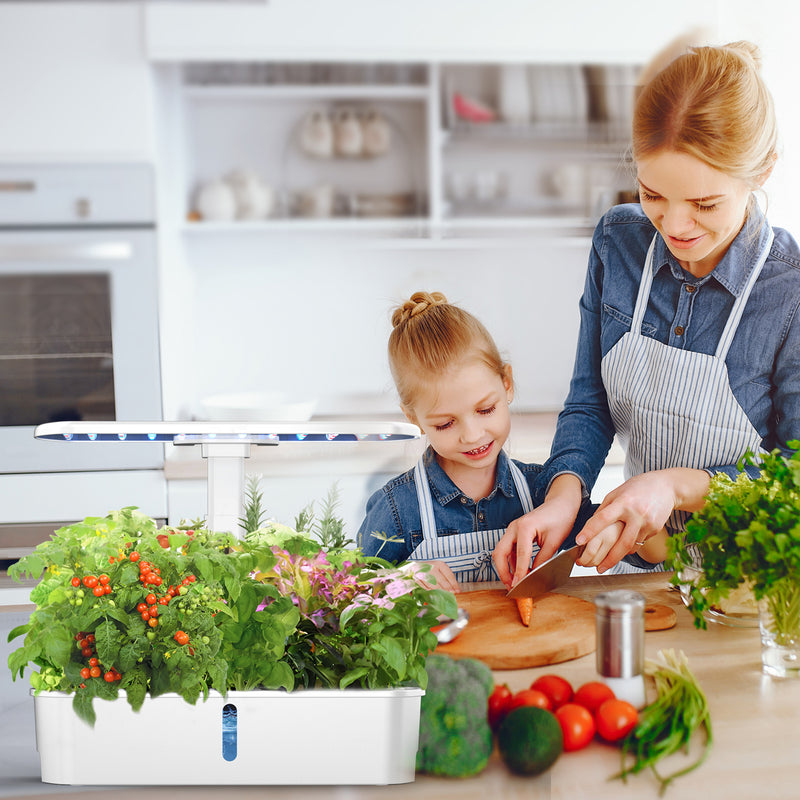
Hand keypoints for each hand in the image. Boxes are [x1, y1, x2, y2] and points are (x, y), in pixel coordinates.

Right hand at [415, 560, 459, 593]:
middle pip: (442, 581)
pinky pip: (427, 589)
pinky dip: (432, 593)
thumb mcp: (441, 569)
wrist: (416, 567)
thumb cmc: (431, 569)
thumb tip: (456, 590)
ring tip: (444, 597)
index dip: (454, 584)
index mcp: (440, 564)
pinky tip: (435, 595)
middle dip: (448, 590)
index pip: (449, 575)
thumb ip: (448, 578)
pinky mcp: (418, 580)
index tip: (458, 591)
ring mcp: (425, 574)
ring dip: (440, 593)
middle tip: (452, 595)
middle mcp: (432, 568)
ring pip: (434, 586)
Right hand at [493, 475, 582, 588]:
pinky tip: (518, 572)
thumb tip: (533, 576)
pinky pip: (507, 550)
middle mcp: (514, 527)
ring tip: (513, 583)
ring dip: (504, 568)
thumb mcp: (554, 542)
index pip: (519, 554)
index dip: (518, 572)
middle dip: (503, 571)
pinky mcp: (515, 534)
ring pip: (500, 552)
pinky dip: (510, 562)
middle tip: (511, 586)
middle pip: (499, 553)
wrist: (560, 504)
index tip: (518, 586)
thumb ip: (542, 559)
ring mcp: (512, 530)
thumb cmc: (560, 518)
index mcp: (524, 527)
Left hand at [575, 468, 706, 571]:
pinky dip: (630, 546)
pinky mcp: (656, 530)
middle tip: (599, 569)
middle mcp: (637, 514)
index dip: (590, 531)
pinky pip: (639, 542)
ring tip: (608, 561)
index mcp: (624, 502)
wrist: (666, 487)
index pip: (603, 518)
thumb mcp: (617, 492)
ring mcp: (648, 523)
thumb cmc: (639, 487)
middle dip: (609, 559)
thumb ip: (604, 508)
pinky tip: (624, 545)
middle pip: (622, 543)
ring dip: (619, 555)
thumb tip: (590, 525)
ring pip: (631, 547)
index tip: (579, 541)